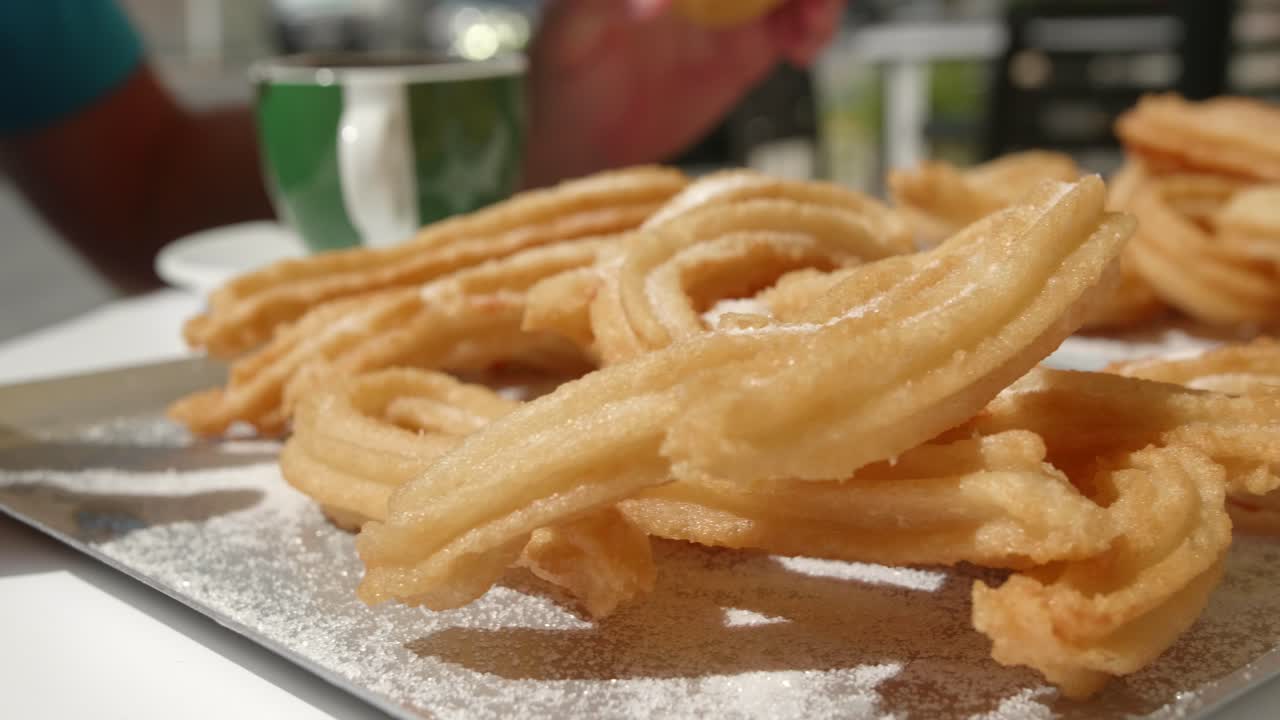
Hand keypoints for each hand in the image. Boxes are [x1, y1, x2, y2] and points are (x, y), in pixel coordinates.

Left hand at [523, 0, 844, 186]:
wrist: (590, 150)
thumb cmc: (562, 84)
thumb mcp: (565, 40)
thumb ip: (597, 5)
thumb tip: (652, 4)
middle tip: (803, 1)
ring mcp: (730, 7)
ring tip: (810, 23)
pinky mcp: (752, 49)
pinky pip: (798, 25)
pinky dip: (815, 26)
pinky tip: (802, 48)